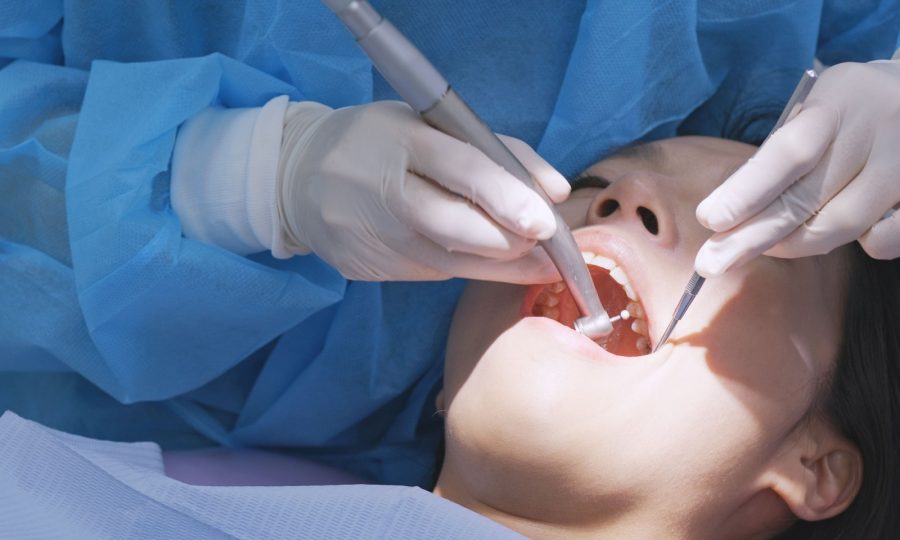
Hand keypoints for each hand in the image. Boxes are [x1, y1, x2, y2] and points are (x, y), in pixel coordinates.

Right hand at [276, 100, 569, 281]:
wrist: (297, 178)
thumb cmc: (381, 143)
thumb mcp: (430, 126)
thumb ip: (497, 151)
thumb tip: (556, 192)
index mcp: (401, 140)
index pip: (461, 169)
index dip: (507, 198)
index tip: (547, 221)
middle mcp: (383, 191)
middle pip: (455, 227)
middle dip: (509, 244)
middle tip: (546, 247)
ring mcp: (371, 236)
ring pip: (449, 262)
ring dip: (499, 265)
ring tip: (534, 262)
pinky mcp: (366, 268)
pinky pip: (430, 273)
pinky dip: (464, 266)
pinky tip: (482, 259)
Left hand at [694, 59, 899, 276]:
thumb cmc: (848, 109)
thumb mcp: (814, 108)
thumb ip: (780, 151)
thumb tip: (730, 210)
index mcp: (840, 101)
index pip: (788, 152)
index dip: (746, 191)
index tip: (709, 219)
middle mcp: (879, 130)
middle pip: (807, 199)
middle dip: (751, 237)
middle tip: (711, 262)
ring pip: (839, 226)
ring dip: (791, 245)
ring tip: (761, 248)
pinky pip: (882, 241)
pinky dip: (853, 245)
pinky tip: (834, 233)